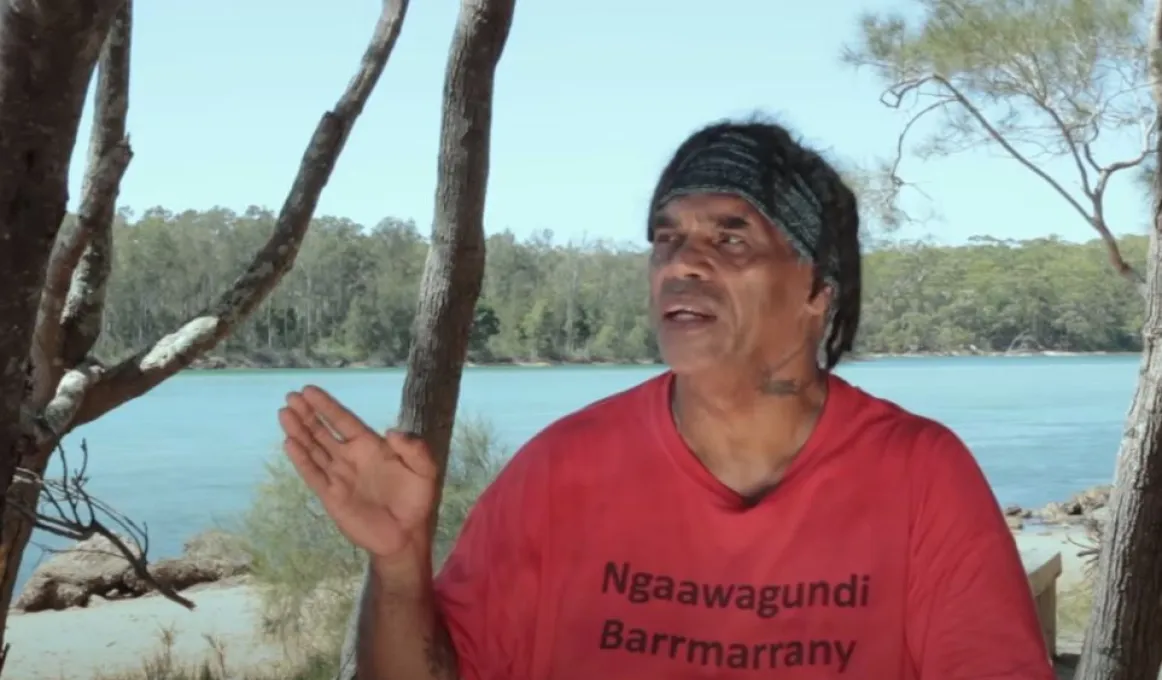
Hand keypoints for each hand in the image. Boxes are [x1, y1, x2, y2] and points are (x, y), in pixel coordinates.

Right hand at [278, 385, 437, 561]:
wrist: (406, 535)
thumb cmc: (417, 500)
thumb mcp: (425, 470)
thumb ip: (415, 448)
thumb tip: (391, 432)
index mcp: (370, 446)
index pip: (344, 420)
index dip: (327, 406)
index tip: (309, 390)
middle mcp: (351, 457)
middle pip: (323, 431)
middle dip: (307, 414)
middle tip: (290, 396)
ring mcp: (339, 476)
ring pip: (313, 449)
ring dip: (299, 431)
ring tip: (284, 413)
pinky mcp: (331, 496)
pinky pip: (313, 474)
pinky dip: (301, 460)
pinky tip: (289, 444)